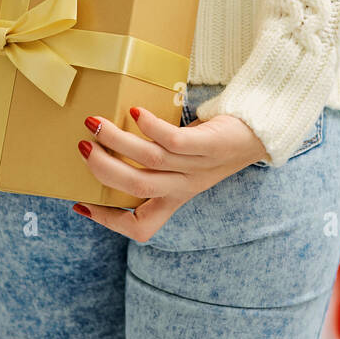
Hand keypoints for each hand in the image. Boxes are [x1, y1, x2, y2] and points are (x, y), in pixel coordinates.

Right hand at [73, 106, 269, 240]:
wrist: (259, 132)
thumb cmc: (212, 145)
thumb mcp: (182, 164)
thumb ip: (153, 163)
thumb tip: (107, 145)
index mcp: (175, 198)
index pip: (140, 226)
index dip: (109, 222)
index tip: (80, 203)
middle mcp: (185, 186)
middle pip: (138, 189)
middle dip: (104, 171)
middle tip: (82, 148)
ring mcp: (199, 166)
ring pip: (151, 162)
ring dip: (118, 143)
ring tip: (95, 124)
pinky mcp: (211, 145)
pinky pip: (176, 141)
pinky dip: (152, 127)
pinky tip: (135, 112)